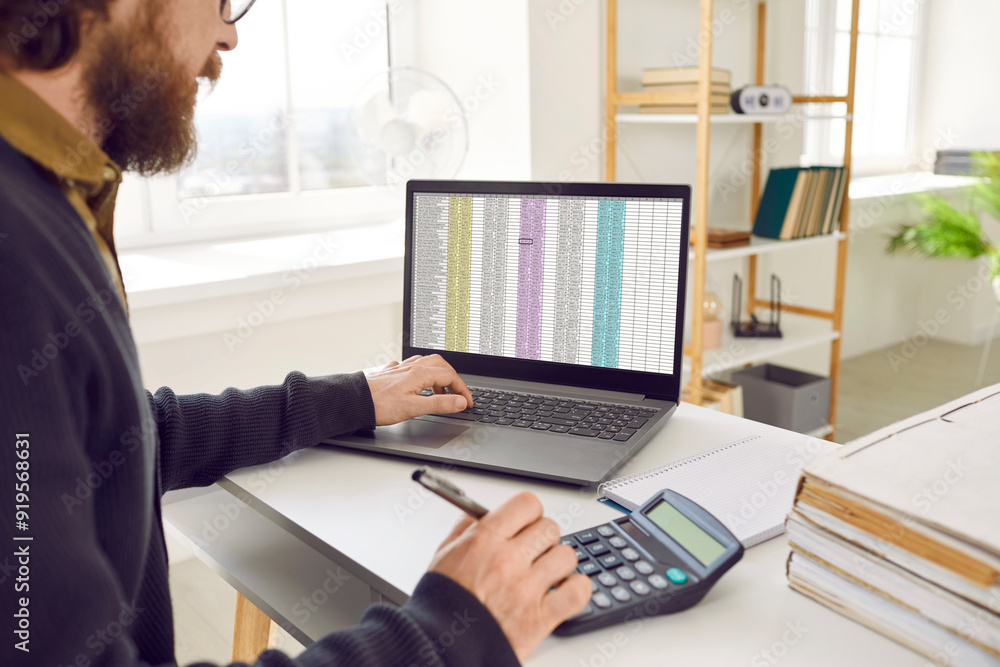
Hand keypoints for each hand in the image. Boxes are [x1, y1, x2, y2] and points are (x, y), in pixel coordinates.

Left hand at [365, 354, 473, 425]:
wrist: (354, 400)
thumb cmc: (379, 405)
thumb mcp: (413, 408)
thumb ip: (439, 404)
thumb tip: (460, 402)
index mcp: (419, 374)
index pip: (450, 377)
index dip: (463, 390)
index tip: (467, 402)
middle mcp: (411, 367)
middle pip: (441, 365)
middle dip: (453, 379)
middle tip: (458, 395)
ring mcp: (401, 368)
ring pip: (427, 363)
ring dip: (439, 376)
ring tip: (441, 392)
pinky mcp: (392, 372)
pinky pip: (412, 366)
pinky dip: (423, 374)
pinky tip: (418, 384)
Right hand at [428, 492, 591, 660]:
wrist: (442, 646)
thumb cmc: (441, 604)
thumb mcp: (443, 556)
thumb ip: (463, 530)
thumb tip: (478, 515)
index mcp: (484, 540)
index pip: (527, 504)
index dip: (529, 513)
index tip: (525, 524)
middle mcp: (508, 559)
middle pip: (550, 528)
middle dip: (543, 539)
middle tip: (533, 553)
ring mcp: (526, 589)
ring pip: (567, 556)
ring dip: (559, 564)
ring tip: (546, 575)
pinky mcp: (540, 618)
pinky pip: (578, 591)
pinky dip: (576, 589)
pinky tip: (562, 592)